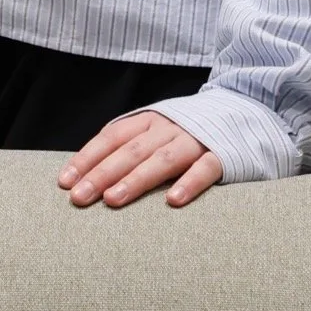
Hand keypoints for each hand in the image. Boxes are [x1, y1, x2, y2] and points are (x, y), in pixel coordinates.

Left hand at [57, 110, 222, 208]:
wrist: (245, 109)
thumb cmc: (189, 132)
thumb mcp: (157, 131)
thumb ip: (130, 148)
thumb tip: (88, 177)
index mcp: (149, 120)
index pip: (111, 137)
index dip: (88, 158)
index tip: (65, 182)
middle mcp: (168, 127)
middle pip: (131, 150)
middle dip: (102, 173)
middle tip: (79, 197)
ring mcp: (196, 139)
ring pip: (163, 159)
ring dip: (137, 179)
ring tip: (114, 199)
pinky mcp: (223, 154)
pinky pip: (205, 168)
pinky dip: (189, 183)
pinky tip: (173, 201)